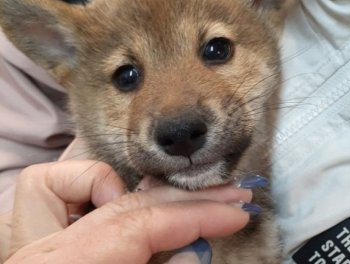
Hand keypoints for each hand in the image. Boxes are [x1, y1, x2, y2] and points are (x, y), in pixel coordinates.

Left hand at [4, 160, 252, 263]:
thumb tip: (196, 250)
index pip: (142, 225)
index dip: (196, 216)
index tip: (238, 213)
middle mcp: (44, 245)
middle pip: (130, 204)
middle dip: (188, 200)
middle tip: (233, 197)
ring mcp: (33, 231)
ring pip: (98, 179)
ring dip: (150, 192)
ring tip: (193, 200)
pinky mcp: (31, 224)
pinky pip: (61, 179)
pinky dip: (95, 183)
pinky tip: (112, 202)